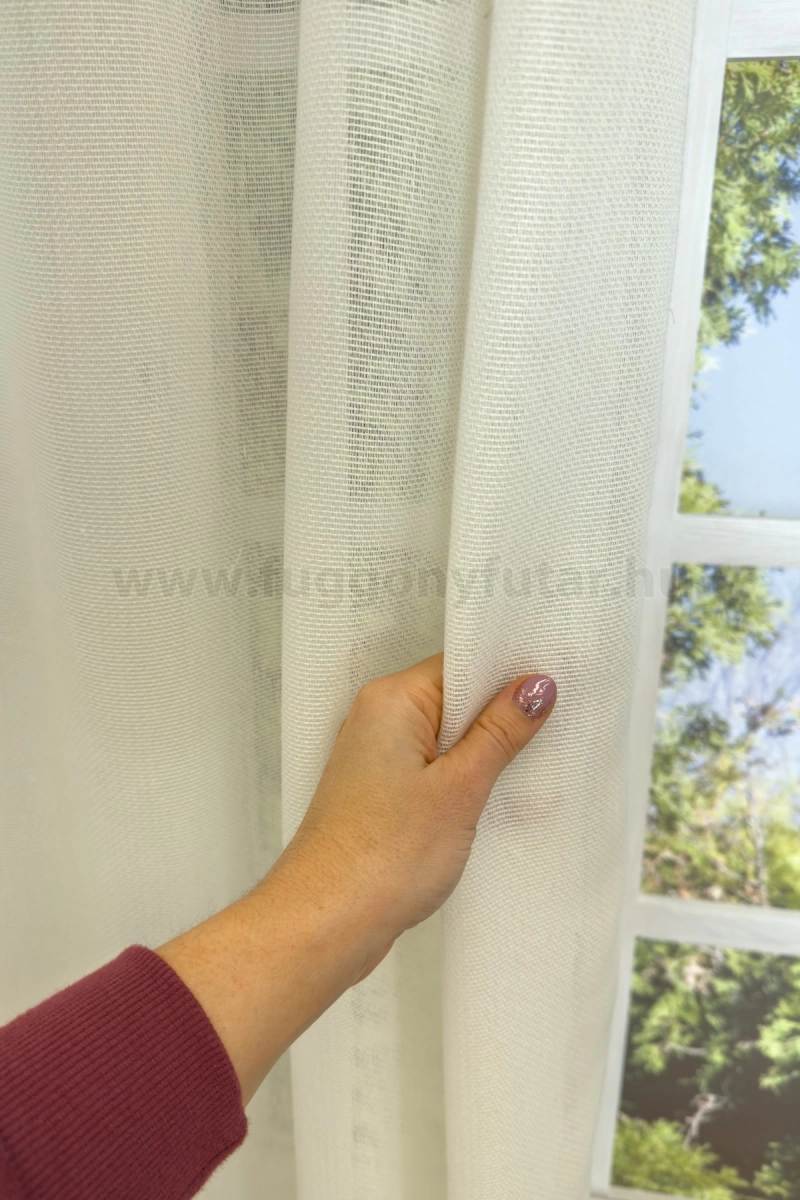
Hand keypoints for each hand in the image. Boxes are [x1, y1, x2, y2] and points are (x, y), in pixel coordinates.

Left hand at [284, 653, 556, 976]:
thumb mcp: (460, 788)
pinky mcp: (380, 794)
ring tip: (535, 766)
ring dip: (485, 752)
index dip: (510, 672)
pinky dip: (463, 779)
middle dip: (503, 715)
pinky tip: (495, 798)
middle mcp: (378, 719)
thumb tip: (535, 685)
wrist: (325, 923)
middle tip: (560, 727)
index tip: (558, 685)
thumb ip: (500, 731)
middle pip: (455, 698)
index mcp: (393, 700)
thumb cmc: (384, 855)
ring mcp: (377, 758)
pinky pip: (432, 768)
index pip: (461, 663)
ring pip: (446, 737)